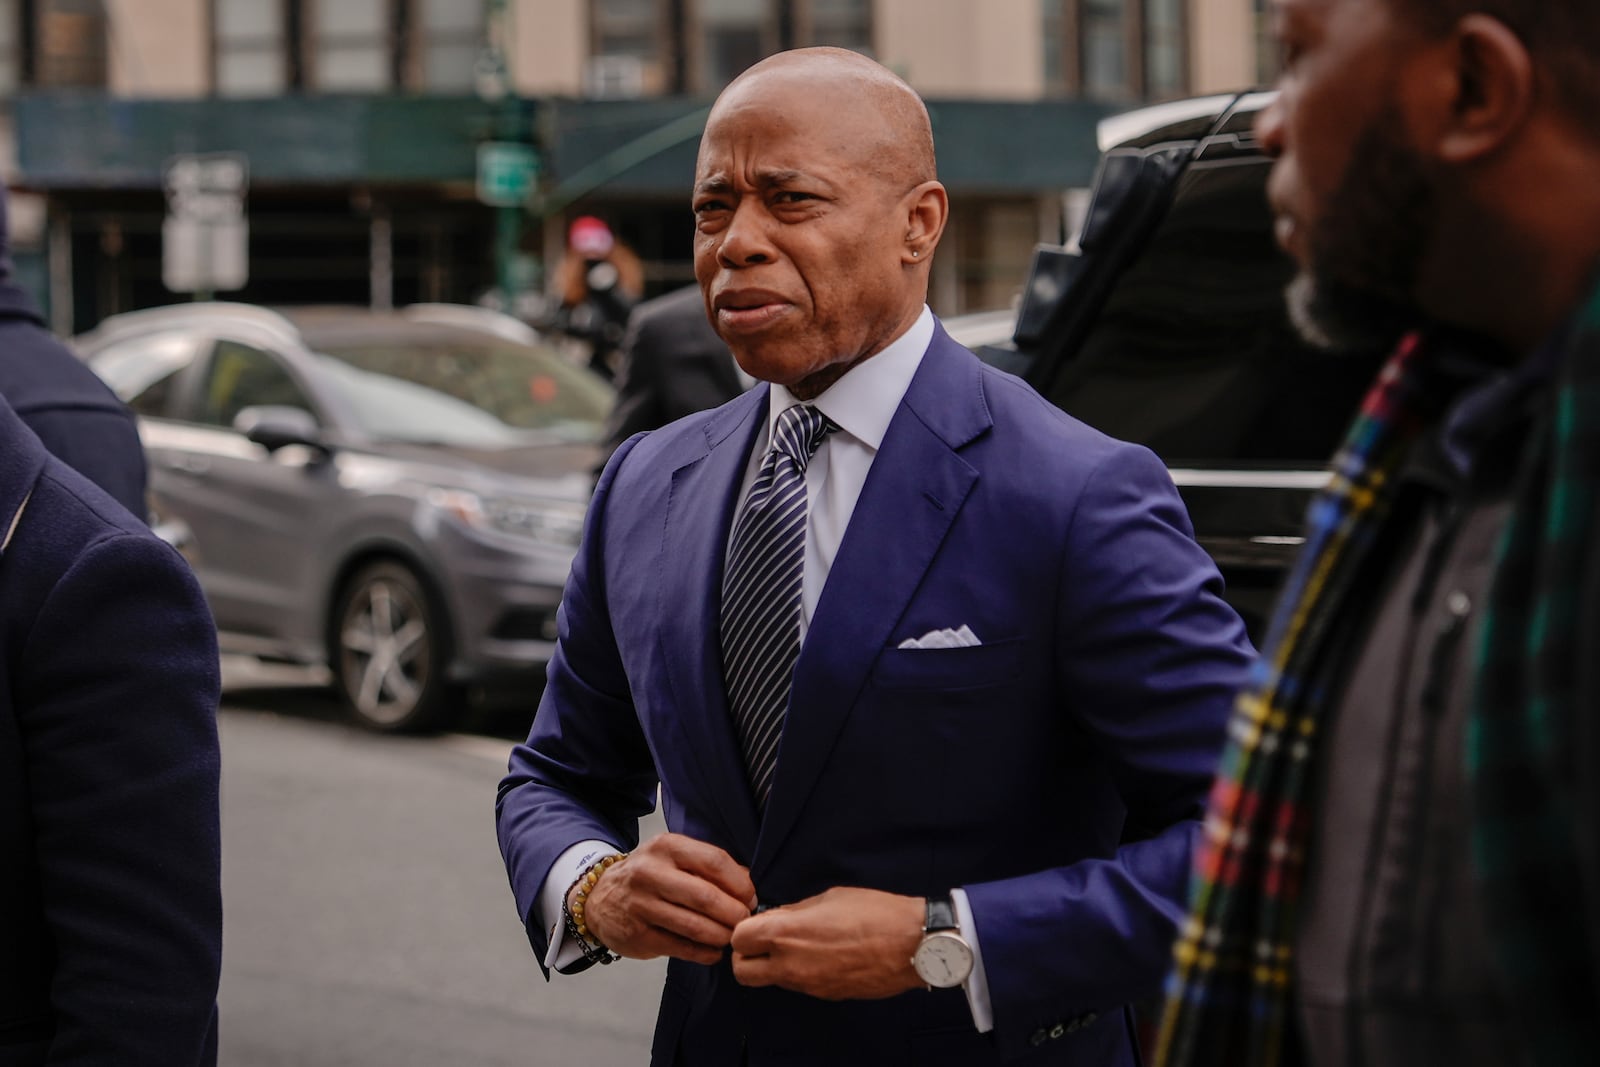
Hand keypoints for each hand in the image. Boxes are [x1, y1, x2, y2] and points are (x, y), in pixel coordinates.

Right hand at [577, 833, 754, 965]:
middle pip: (706, 897)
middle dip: (734, 913)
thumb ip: (708, 866)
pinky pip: (681, 948)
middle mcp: (651, 873)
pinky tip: (714, 951)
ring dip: (721, 935)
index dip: (740, 883)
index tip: (751, 897)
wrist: (598, 897)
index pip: (714, 862)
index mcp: (666, 847)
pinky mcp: (638, 935)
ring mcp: (641, 906)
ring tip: (732, 937)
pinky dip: (704, 953)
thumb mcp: (673, 857)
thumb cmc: (649, 875)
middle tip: (746, 922)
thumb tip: (749, 884)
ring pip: (694, 926)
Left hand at [730, 887, 923, 999]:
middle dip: (746, 956)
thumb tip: (779, 917)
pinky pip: (799, 986)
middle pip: (742, 972)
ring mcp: (808, 985)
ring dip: (775, 965)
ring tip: (800, 944)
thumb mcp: (829, 898)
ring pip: (771, 981)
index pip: (738, 939)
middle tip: (764, 941)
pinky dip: (801, 972)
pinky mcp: (826, 995)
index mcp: (786, 934)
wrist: (911, 945)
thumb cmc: (875, 914)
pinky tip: (822, 954)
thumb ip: (796, 911)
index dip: (744, 929)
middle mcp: (791, 965)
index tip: (757, 922)